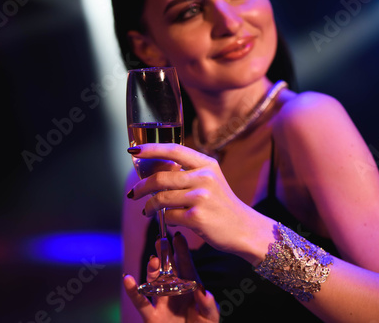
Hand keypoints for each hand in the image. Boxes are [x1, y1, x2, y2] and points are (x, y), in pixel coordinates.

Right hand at [123, 232, 218, 322]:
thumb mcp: (210, 316)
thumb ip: (207, 304)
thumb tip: (202, 290)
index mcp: (190, 288)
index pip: (185, 266)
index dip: (182, 251)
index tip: (178, 237)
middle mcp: (174, 291)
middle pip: (168, 269)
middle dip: (164, 255)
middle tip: (161, 240)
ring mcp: (162, 302)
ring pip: (154, 282)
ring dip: (152, 270)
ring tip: (154, 260)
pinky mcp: (152, 317)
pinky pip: (141, 302)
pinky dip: (133, 292)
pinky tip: (128, 280)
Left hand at [127, 143, 276, 264]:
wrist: (244, 229)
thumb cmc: (222, 205)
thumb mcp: (211, 181)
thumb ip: (188, 173)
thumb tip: (155, 171)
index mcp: (207, 164)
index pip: (174, 150)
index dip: (151, 149)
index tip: (134, 151)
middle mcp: (204, 178)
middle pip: (161, 178)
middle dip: (141, 187)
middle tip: (134, 193)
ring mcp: (201, 197)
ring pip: (161, 198)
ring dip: (149, 206)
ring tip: (147, 211)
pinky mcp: (197, 217)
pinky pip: (169, 216)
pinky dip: (165, 219)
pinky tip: (170, 221)